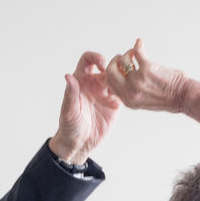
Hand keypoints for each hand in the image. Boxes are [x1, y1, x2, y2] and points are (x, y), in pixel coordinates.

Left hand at [48, 51, 121, 165]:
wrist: (79, 143)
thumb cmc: (69, 126)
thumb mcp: (69, 111)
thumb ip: (71, 93)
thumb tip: (68, 76)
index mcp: (81, 81)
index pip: (88, 59)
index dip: (96, 57)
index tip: (103, 64)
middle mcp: (94, 83)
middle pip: (107, 66)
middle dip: (115, 66)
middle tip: (122, 73)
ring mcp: (105, 93)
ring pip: (118, 77)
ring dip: (124, 77)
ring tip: (129, 81)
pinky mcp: (115, 103)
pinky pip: (124, 91)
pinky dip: (128, 89)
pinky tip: (130, 92)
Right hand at [104, 38, 189, 112]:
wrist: (184, 97)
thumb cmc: (168, 98)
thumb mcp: (143, 102)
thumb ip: (131, 93)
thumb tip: (123, 76)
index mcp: (128, 101)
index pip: (109, 83)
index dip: (113, 72)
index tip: (119, 66)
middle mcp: (130, 92)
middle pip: (110, 71)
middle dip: (115, 61)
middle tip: (123, 57)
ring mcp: (138, 81)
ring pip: (123, 60)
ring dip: (128, 53)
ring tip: (135, 52)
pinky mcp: (147, 69)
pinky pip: (136, 52)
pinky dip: (138, 45)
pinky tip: (139, 43)